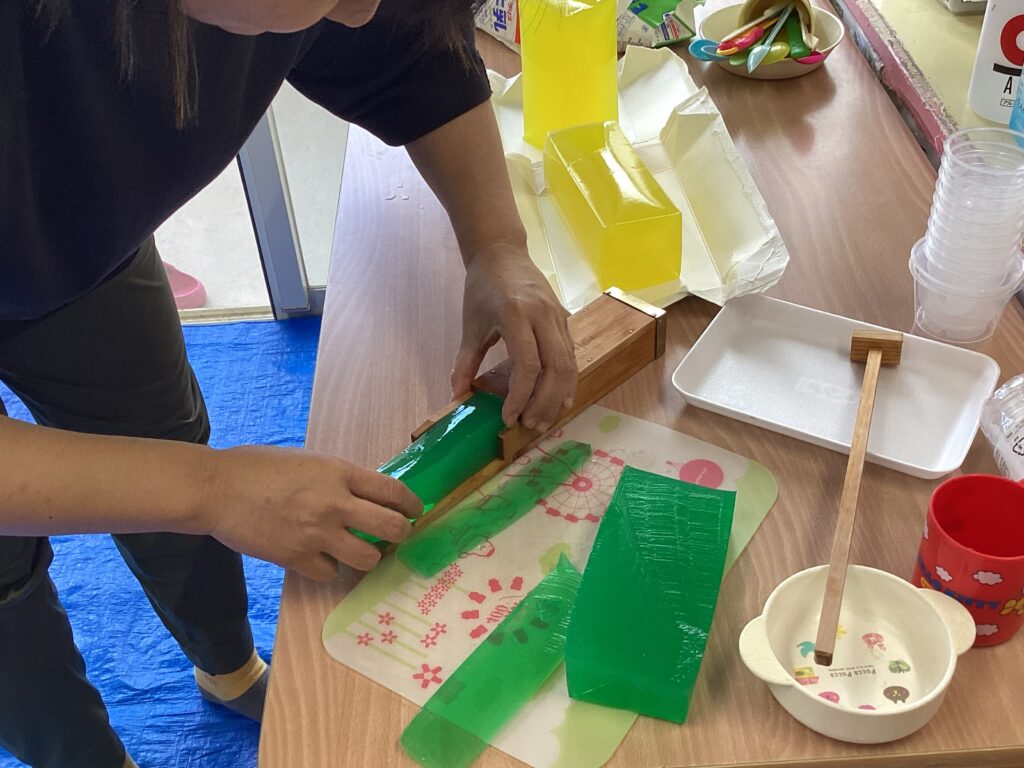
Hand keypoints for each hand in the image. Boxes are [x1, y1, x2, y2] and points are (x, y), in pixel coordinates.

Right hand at [203, 445, 421, 580]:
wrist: (216, 489)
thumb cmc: (258, 467)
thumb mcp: (308, 461)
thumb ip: (338, 477)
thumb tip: (365, 494)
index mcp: (339, 472)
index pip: (393, 491)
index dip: (411, 504)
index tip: (415, 511)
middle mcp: (334, 503)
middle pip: (391, 528)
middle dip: (402, 534)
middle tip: (398, 536)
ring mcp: (316, 533)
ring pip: (367, 558)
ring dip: (369, 557)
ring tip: (362, 552)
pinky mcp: (296, 558)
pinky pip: (331, 573)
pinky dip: (330, 568)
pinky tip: (322, 558)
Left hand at [452, 243, 577, 430]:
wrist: (502, 252)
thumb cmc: (482, 286)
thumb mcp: (470, 324)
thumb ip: (465, 361)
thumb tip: (456, 395)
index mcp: (516, 314)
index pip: (528, 365)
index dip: (520, 396)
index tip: (508, 417)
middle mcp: (543, 315)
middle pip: (555, 369)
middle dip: (543, 402)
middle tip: (529, 425)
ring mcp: (558, 317)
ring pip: (569, 364)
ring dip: (558, 396)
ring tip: (543, 419)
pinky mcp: (565, 319)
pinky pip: (571, 355)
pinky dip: (567, 381)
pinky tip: (559, 400)